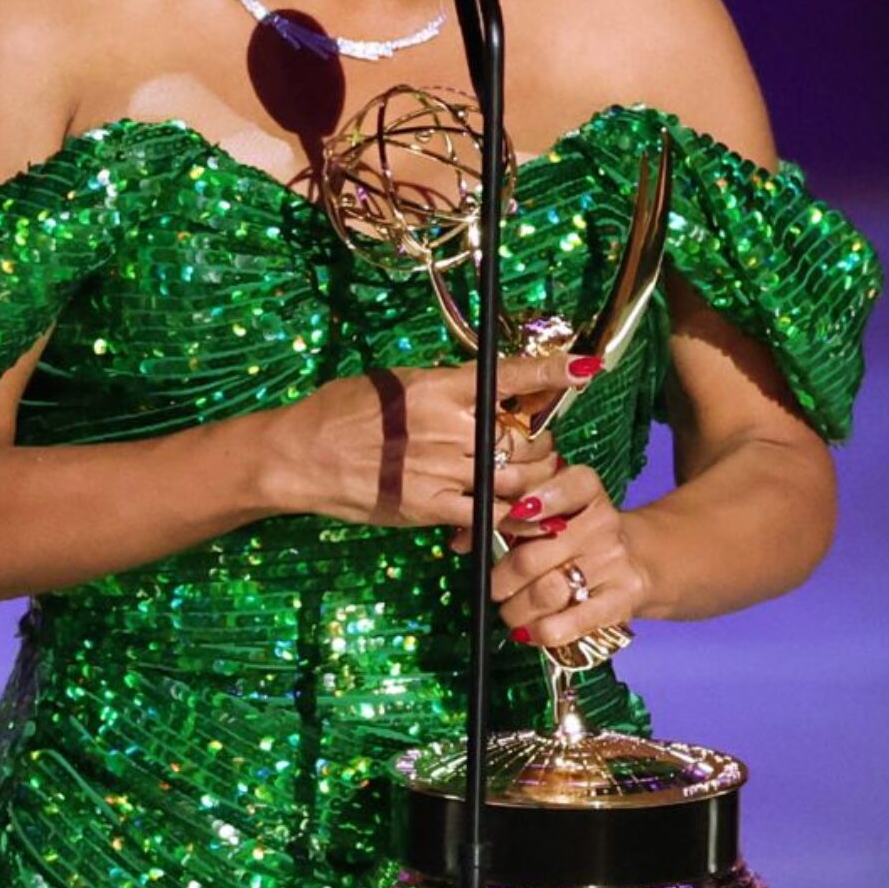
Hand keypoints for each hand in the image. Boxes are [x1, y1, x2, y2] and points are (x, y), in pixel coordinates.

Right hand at [265, 352, 589, 529]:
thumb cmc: (342, 410)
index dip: (553, 372)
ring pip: (517, 479)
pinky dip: (513, 518)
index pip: (510, 377)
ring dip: (535, 482)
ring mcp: (444, 470)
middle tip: (537, 446)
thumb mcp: (395, 384)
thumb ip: (441, 390)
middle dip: (542, 444)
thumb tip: (477, 390)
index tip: (587, 367)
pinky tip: (525, 519)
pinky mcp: (431, 507)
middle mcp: (451, 427)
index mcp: (441, 388)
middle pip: (525, 438)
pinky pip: (489, 516)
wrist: (301, 454)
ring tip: (533, 482)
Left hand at [487, 462, 651, 650]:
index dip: (533, 502)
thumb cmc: (574, 532)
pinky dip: (540, 631)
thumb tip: (460, 540)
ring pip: (548, 591)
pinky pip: (570, 622)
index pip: (565, 486)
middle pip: (535, 553)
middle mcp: (604, 522)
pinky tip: (528, 630)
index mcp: (586, 488)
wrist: (637, 558)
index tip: (510, 516)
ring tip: (508, 611)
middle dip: (501, 577)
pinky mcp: (621, 600)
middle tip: (492, 586)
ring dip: (516, 609)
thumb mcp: (551, 510)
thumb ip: (508, 516)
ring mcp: (614, 562)